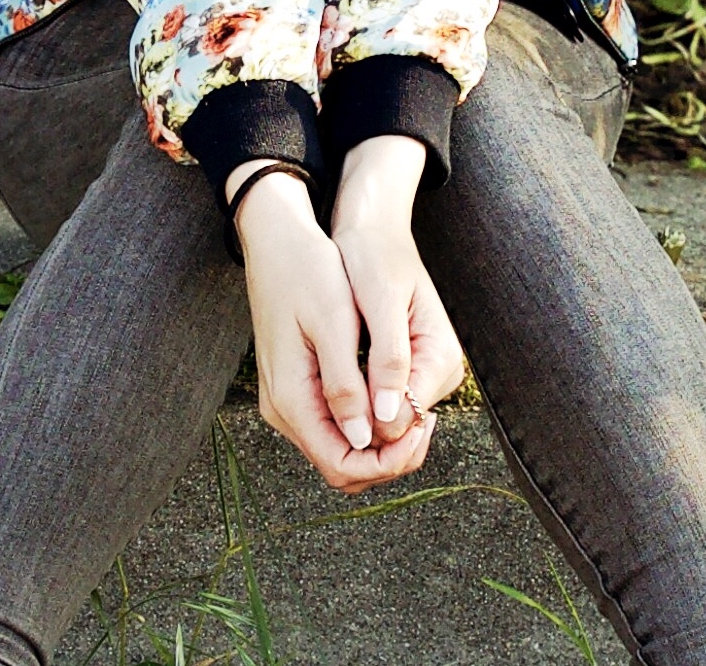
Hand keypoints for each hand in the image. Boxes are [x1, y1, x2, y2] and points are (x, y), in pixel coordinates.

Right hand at [228, 162, 437, 490]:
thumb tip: (366, 438)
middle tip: (428, 420)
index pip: (342, 465)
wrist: (278, 240)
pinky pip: (335, 425)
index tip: (424, 427)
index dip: (388, 461)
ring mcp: (288, 400)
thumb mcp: (333, 322)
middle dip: (389, 455)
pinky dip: (368, 421)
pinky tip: (392, 392)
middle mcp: (284, 409)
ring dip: (382, 440)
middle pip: (343, 466)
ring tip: (416, 405)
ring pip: (341, 448)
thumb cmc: (307, 271)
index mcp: (291, 399)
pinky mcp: (297, 386)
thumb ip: (346, 385)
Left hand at [327, 137, 465, 444]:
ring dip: (355, 419)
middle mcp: (440, 373)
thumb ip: (387, 360)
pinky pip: (381, 405)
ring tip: (318, 395)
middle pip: (400, 430)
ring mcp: (425, 374)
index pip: (406, 421)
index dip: (367, 430)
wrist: (372, 229)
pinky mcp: (407, 371)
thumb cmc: (374, 255)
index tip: (325, 416)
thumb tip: (387, 418)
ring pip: (388, 423)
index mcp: (441, 357)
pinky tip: (328, 385)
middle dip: (361, 432)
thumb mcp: (379, 301)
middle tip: (315, 410)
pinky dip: (356, 404)